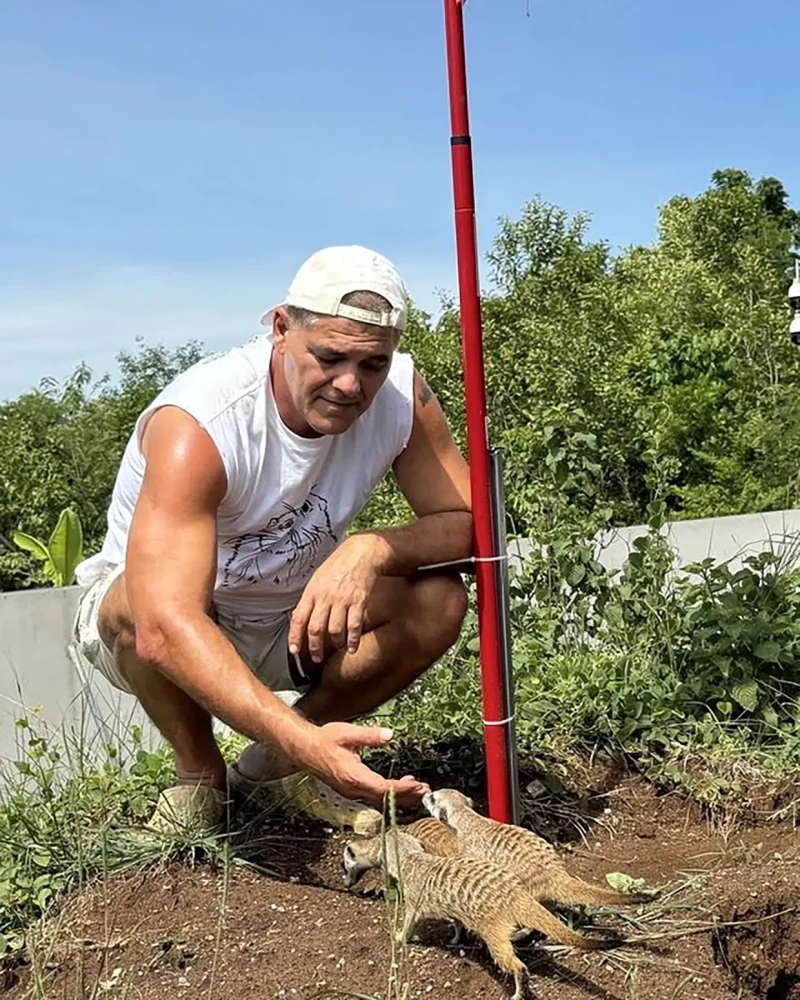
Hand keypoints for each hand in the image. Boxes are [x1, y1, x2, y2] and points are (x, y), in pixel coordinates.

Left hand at [288, 535, 385, 662]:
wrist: (362, 552)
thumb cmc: (339, 565)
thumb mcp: (318, 578)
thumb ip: (310, 598)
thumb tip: (299, 617)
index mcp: (312, 591)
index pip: (298, 618)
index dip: (294, 637)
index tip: (294, 651)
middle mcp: (325, 597)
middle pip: (316, 628)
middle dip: (314, 647)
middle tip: (316, 658)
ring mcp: (342, 600)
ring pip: (335, 630)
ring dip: (334, 644)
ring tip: (336, 647)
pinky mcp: (359, 601)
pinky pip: (354, 626)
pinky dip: (353, 640)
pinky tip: (352, 647)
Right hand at [295, 722, 429, 809]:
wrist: (304, 748)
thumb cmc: (324, 740)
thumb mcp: (348, 733)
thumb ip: (370, 735)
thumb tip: (389, 735)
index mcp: (354, 776)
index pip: (383, 788)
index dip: (402, 789)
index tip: (418, 785)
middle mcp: (353, 788)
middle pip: (384, 799)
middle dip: (406, 796)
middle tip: (424, 791)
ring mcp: (351, 791)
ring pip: (379, 800)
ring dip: (399, 797)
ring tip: (416, 790)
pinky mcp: (350, 789)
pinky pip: (372, 797)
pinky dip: (388, 794)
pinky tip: (396, 787)